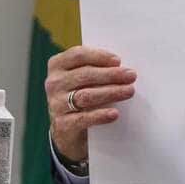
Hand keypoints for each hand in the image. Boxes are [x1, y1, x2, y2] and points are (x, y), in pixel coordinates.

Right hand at [44, 45, 136, 161]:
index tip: (118, 61)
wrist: (67, 128)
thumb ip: (95, 68)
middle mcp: (54, 83)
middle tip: (131, 76)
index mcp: (57, 65)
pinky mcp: (62, 124)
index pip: (78, 55)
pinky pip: (83, 118)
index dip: (99, 56)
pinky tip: (114, 113)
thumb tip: (122, 66)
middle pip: (85, 75)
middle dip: (111, 75)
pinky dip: (100, 115)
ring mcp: (56, 104)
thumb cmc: (80, 94)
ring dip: (111, 92)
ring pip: (86, 96)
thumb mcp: (82, 78)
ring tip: (129, 91)